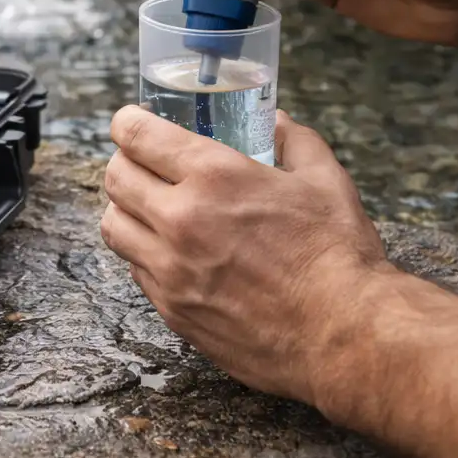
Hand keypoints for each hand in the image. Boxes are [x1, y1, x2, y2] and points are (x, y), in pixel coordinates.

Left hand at [99, 105, 389, 406]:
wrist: (344, 336)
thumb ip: (295, 141)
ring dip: (125, 209)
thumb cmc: (338, 255)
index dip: (127, 123)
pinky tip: (170, 252)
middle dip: (124, 162)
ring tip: (147, 207)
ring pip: (114, 227)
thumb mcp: (325, 179)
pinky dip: (144, 254)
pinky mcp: (173, 311)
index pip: (137, 136)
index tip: (130, 123)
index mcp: (214, 176)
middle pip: (115, 178)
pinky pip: (136, 271)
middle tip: (142, 163)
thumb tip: (277, 121)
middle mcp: (180, 220)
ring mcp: (171, 270)